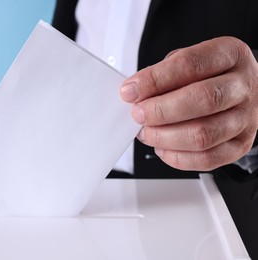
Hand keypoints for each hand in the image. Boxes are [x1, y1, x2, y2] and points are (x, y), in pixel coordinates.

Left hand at [121, 36, 257, 170]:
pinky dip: (177, 157)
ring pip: (203, 134)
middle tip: (138, 114)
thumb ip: (163, 73)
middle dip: (160, 110)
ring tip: (146, 132)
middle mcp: (243, 86)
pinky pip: (207, 159)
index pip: (190, 64)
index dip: (155, 79)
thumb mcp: (187, 60)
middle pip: (202, 100)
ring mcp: (246, 117)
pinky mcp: (241, 144)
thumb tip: (135, 92)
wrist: (241, 90)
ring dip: (165, 137)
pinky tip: (162, 147)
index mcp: (229, 55)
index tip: (130, 91)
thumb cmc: (209, 75)